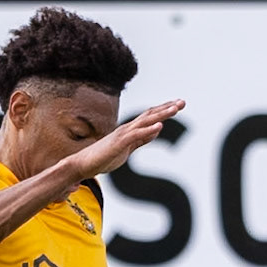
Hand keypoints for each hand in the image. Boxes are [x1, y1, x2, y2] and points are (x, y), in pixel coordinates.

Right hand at [67, 99, 184, 180]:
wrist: (84, 164)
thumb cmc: (104, 157)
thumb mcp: (128, 148)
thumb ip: (142, 139)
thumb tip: (157, 130)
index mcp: (130, 130)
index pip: (150, 116)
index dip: (164, 110)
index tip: (178, 105)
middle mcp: (128, 128)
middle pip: (151, 114)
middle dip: (167, 108)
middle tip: (182, 102)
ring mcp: (123, 134)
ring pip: (145, 121)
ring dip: (161, 114)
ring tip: (175, 108)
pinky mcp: (120, 142)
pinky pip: (137, 135)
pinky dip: (149, 130)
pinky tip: (160, 126)